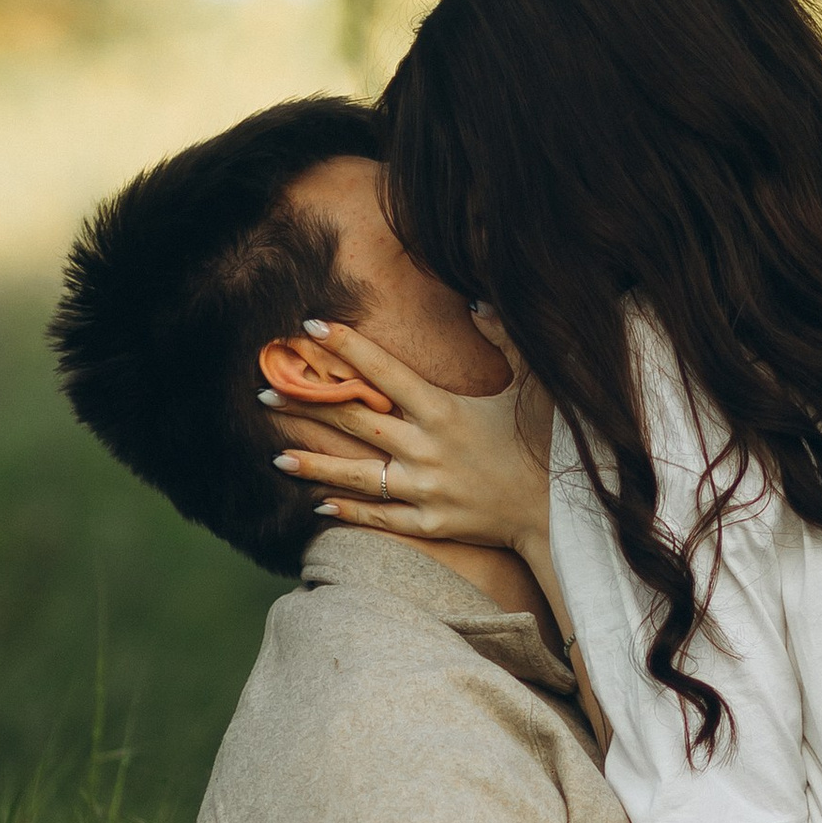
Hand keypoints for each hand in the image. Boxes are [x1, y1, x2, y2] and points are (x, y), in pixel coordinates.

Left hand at [266, 318, 552, 554]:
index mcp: (444, 410)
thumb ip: (503, 337)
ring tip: (276, 454)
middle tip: (264, 391)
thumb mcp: (532, 381)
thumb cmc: (544, 440)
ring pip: (356, 475)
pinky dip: (346, 509)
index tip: (309, 328)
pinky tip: (315, 502)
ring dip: (312, 463)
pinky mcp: (429, 522)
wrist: (557, 511)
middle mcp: (426, 449)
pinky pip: (378, 516)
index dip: (345, 347)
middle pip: (354, 421)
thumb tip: (475, 300)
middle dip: (306, 405)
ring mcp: (424, 489)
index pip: (383, 372)